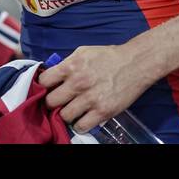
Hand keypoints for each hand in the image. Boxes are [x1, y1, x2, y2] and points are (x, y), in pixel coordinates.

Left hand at [36, 45, 150, 134]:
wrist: (135, 64)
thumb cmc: (108, 56)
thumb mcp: (82, 52)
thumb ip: (66, 63)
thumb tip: (51, 75)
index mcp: (71, 66)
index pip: (44, 81)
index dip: (43, 86)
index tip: (47, 89)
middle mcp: (78, 83)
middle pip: (51, 101)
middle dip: (52, 102)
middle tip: (58, 102)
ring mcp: (90, 99)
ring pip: (64, 116)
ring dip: (66, 114)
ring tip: (71, 110)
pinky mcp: (103, 111)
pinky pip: (81, 126)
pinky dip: (79, 124)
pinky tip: (82, 118)